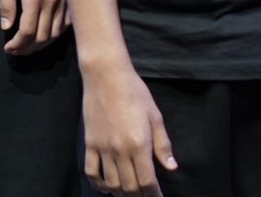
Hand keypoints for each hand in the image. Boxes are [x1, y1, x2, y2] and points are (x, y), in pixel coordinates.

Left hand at [0, 0, 67, 54]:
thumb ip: (7, 2)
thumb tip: (6, 27)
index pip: (27, 32)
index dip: (18, 44)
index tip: (8, 48)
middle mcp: (52, 2)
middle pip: (42, 37)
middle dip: (28, 49)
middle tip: (16, 51)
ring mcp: (65, 0)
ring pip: (56, 33)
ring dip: (42, 44)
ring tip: (30, 46)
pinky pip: (68, 24)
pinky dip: (57, 34)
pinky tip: (48, 34)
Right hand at [80, 60, 174, 194]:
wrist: (106, 75)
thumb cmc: (135, 92)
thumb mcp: (155, 116)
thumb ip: (163, 144)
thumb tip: (171, 167)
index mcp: (139, 144)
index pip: (148, 181)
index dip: (154, 195)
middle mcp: (120, 150)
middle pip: (130, 187)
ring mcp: (103, 148)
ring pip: (111, 183)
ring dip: (121, 194)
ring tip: (129, 195)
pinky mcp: (89, 143)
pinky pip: (91, 171)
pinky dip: (98, 185)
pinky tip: (106, 188)